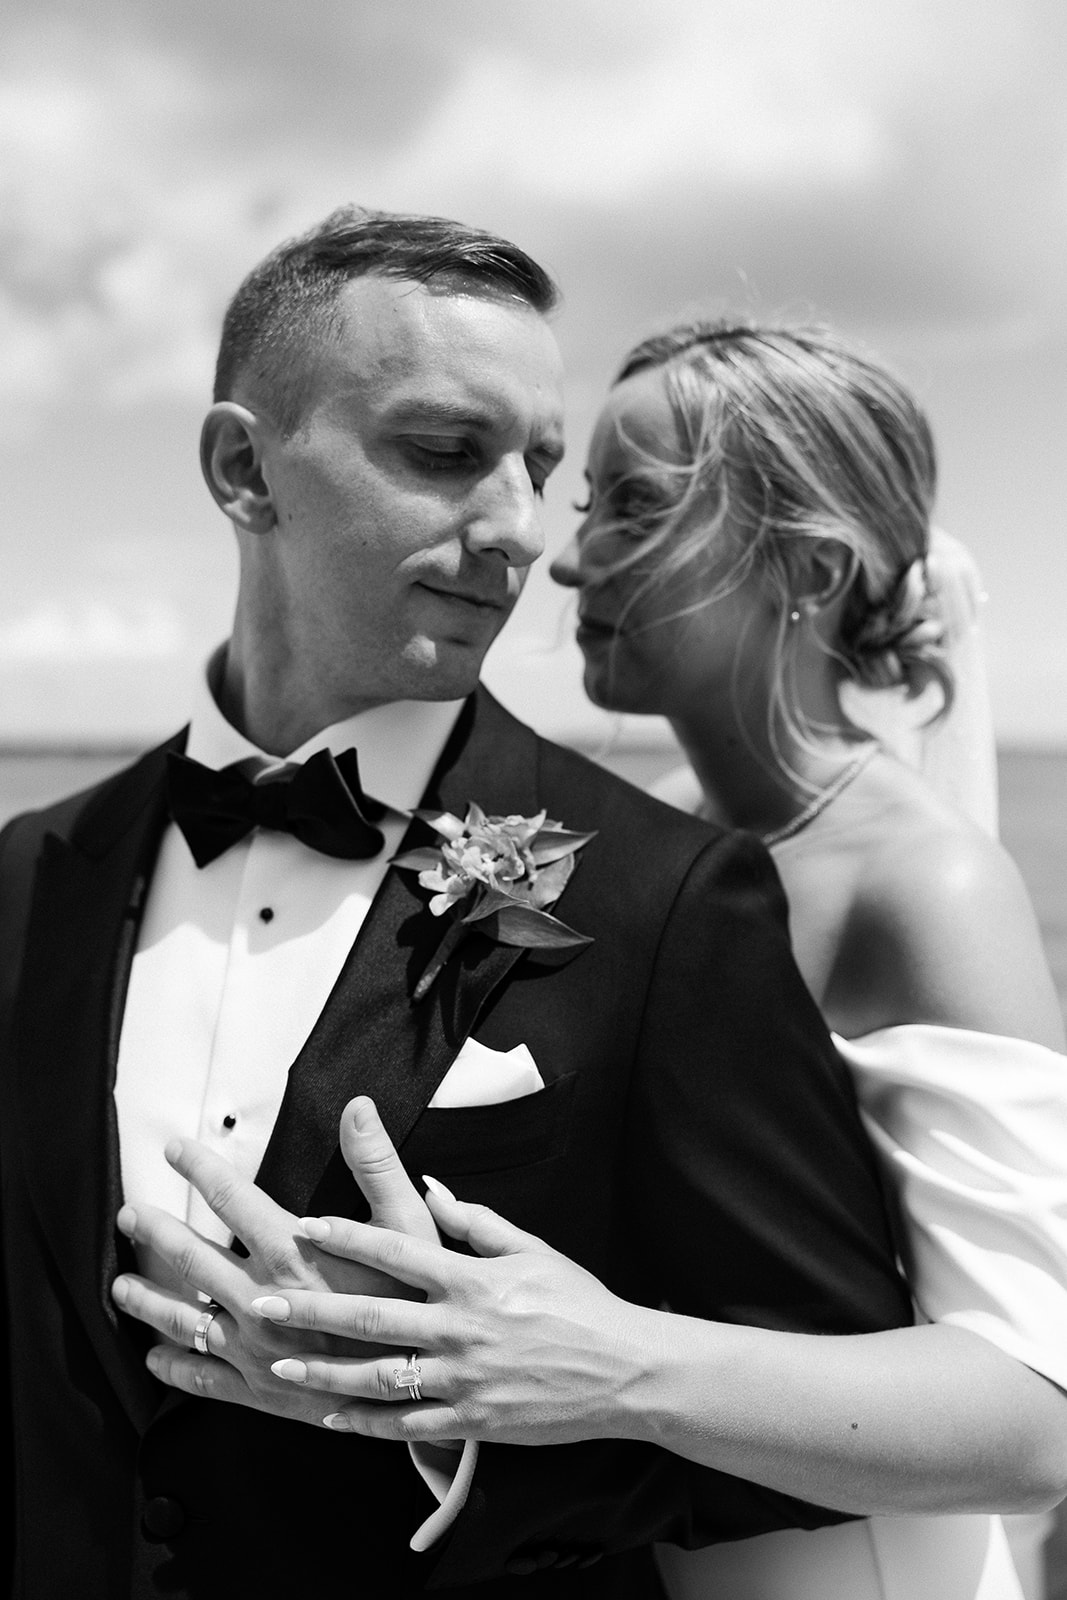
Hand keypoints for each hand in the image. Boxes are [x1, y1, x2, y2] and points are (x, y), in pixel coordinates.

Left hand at [111, 1095, 438, 1423]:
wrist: (422, 1384)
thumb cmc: (418, 1302)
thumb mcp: (408, 1226)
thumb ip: (375, 1164)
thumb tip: (357, 1109)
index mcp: (292, 1254)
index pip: (232, 1198)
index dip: (200, 1169)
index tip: (175, 1149)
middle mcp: (262, 1300)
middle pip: (191, 1259)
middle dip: (156, 1233)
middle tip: (129, 1215)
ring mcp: (255, 1349)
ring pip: (184, 1322)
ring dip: (147, 1302)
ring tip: (120, 1288)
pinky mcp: (261, 1391)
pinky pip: (204, 1379)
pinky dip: (175, 1368)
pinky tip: (156, 1361)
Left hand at [252, 1181, 658, 1445]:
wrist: (626, 1371)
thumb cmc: (579, 1303)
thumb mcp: (533, 1249)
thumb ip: (477, 1222)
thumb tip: (434, 1191)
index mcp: (473, 1279)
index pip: (397, 1251)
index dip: (346, 1237)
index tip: (304, 1225)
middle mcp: (461, 1328)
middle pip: (371, 1317)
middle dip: (311, 1309)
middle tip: (262, 1303)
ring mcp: (464, 1379)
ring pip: (377, 1377)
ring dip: (323, 1370)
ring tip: (280, 1363)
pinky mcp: (473, 1420)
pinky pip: (407, 1425)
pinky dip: (365, 1423)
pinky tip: (331, 1417)